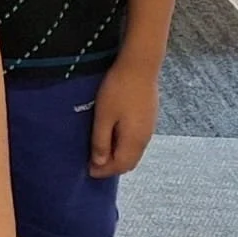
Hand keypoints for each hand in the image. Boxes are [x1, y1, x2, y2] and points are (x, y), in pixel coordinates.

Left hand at [90, 55, 159, 176]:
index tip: (88, 171)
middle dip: (111, 166)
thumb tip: (99, 163)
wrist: (140, 65)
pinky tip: (113, 136)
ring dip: (118, 155)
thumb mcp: (104, 116)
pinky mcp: (149, 118)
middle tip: (93, 163)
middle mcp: (145, 139)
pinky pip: (137, 141)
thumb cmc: (118, 89)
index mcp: (134, 141)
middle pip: (129, 162)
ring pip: (134, 152)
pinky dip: (124, 145)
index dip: (104, 171)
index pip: (120, 166)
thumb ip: (101, 141)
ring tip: (101, 150)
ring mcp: (149, 128)